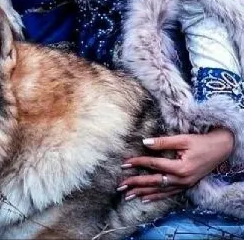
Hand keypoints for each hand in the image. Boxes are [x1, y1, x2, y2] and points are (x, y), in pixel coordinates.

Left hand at [118, 129, 233, 202]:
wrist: (219, 149)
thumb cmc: (201, 142)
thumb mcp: (183, 139)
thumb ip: (163, 142)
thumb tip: (144, 143)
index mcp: (180, 167)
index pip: (154, 165)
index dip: (138, 163)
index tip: (124, 163)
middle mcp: (181, 179)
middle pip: (154, 182)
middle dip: (136, 184)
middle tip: (120, 185)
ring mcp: (183, 185)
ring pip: (159, 191)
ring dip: (142, 193)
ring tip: (127, 196)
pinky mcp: (185, 186)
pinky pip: (168, 194)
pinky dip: (156, 197)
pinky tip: (145, 199)